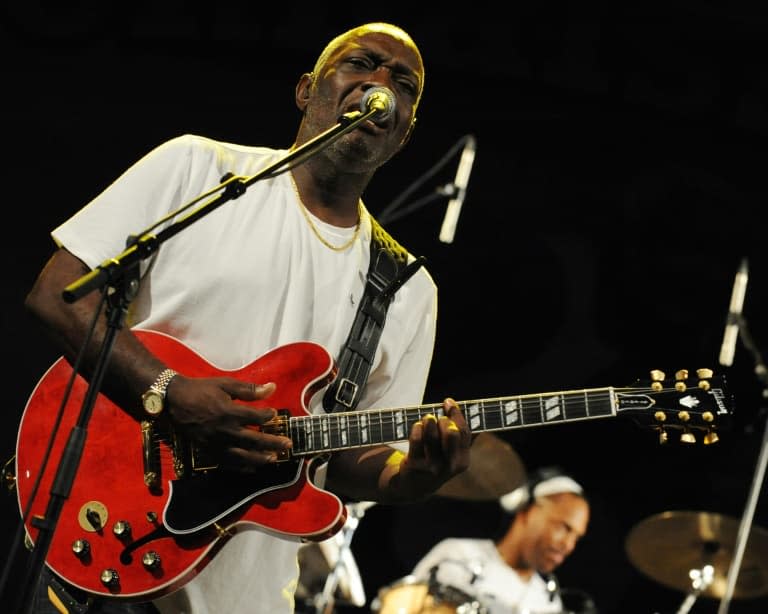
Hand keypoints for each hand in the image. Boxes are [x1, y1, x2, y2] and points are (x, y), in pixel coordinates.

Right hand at [165, 375, 291, 469]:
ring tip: (274, 459)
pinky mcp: (208, 451)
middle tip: (288, 445)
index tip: (275, 414)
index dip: (268, 416)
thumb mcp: (226, 384)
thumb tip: (273, 388)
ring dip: (260, 458)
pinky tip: (252, 467)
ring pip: (242, 456)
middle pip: (254, 441)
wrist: (173, 401)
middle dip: (273, 443)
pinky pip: (227, 462)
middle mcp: (225, 431)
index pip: (256, 418)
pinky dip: (241, 466)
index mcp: (230, 413)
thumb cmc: (201, 390)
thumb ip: (250, 390)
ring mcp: (216, 444)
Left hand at [396, 398, 470, 496]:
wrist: (415, 486)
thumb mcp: (452, 455)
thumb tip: (476, 413)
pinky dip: (417, 428)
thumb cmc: (436, 461)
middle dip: (444, 420)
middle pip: (451, 433)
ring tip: (427, 418)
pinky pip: (416, 440)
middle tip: (438, 418)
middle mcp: (449, 465)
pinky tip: (417, 425)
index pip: (464, 433)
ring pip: (432, 436)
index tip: (448, 402)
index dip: (456, 414)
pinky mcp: (414, 464)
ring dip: (429, 421)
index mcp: (462, 461)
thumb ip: (463, 438)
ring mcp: (431, 466)